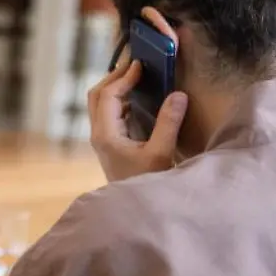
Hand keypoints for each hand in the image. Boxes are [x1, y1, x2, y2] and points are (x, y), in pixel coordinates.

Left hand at [88, 7, 187, 182]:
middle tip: (135, 64)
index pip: (108, 95)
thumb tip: (178, 94)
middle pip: (97, 95)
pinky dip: (119, 100)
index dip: (124, 77)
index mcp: (106, 135)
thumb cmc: (147, 184)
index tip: (141, 65)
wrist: (135, 212)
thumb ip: (168, 123)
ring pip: (100, 104)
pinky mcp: (109, 144)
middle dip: (114, 76)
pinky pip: (107, 113)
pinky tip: (137, 98)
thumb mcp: (161, 154)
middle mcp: (99, 135)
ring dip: (115, 87)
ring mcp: (102, 140)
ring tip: (136, 76)